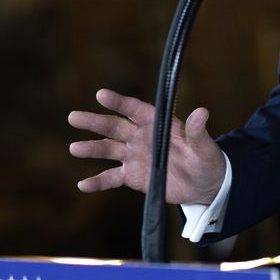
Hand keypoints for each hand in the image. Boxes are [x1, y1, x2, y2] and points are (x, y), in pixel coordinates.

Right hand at [68, 89, 225, 204]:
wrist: (202, 184)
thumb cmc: (206, 159)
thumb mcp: (205, 146)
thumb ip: (198, 131)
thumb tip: (202, 112)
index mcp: (157, 123)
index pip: (134, 110)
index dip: (118, 103)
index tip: (100, 94)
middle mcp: (141, 136)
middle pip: (114, 127)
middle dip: (94, 122)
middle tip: (73, 117)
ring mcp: (134, 156)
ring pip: (108, 150)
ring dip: (91, 149)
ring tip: (74, 148)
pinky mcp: (132, 176)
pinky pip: (111, 178)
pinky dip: (97, 182)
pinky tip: (82, 185)